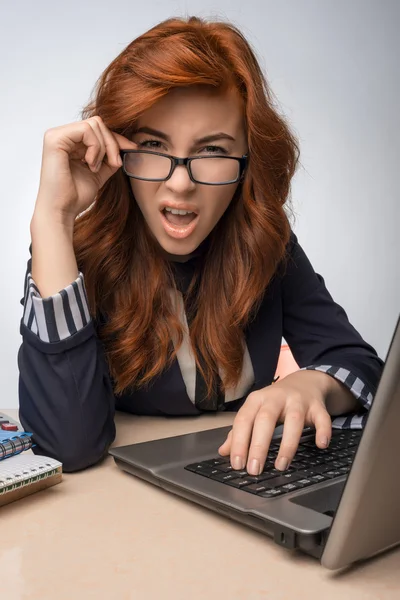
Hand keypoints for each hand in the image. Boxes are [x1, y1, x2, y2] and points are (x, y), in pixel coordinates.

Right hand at [34, 116, 137, 225]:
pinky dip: (95, 147)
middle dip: (112, 143)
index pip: (98, 129)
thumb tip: (127, 145)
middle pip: (98, 124)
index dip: (116, 138)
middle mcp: (61, 135)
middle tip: (114, 164)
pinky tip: (90, 164)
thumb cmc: (75, 196)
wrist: (62, 211)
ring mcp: (56, 136)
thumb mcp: (99, 172)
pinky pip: (86, 130)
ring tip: (95, 168)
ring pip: (94, 125)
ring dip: (103, 148)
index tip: (132, 148)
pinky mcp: (55, 139)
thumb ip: (109, 158)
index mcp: (69, 142)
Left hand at [218, 370, 332, 475]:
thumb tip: (224, 451)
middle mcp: (276, 398)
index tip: (237, 464)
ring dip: (287, 444)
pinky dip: (323, 431)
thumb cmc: (276, 401)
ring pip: (293, 420)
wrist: (304, 382)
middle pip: (266, 419)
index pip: (244, 420)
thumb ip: (240, 431)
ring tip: (281, 465)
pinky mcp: (317, 406)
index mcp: (257, 400)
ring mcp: (298, 401)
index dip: (239, 442)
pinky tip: (320, 445)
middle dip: (259, 445)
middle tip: (254, 469)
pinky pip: (322, 418)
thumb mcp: (256, 411)